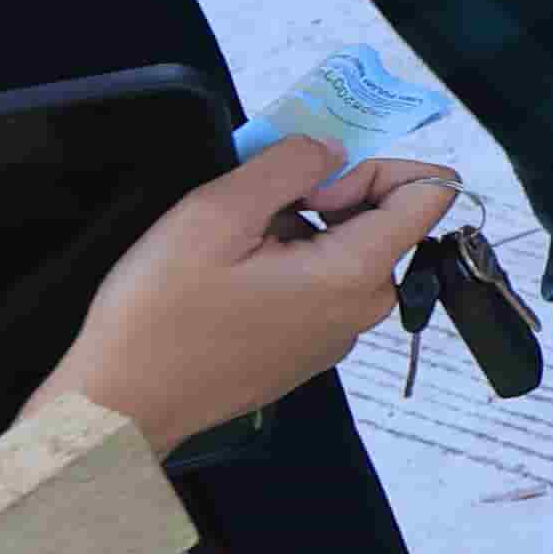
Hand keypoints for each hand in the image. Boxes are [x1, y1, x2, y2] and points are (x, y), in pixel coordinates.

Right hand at [37, 138, 456, 450]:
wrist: (121, 404)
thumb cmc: (160, 314)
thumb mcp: (216, 214)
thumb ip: (288, 166)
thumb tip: (332, 149)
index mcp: (354, 275)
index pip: (431, 195)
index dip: (379, 164)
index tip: (315, 179)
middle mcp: (361, 309)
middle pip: (387, 219)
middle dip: (333, 192)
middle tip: (260, 203)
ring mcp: (337, 333)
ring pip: (349, 248)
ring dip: (305, 226)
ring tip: (236, 241)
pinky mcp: (309, 346)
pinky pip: (323, 282)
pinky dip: (291, 260)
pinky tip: (234, 272)